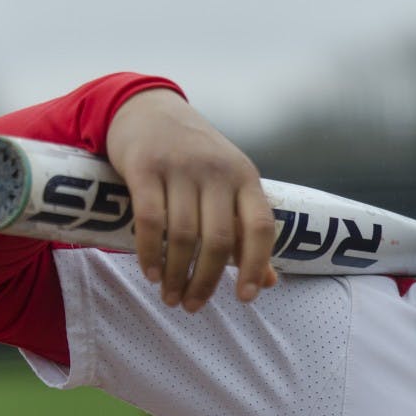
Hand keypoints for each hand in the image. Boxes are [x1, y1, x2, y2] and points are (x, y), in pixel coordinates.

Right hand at [105, 89, 277, 311]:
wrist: (148, 108)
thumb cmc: (196, 159)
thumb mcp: (230, 187)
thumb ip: (247, 232)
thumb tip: (271, 282)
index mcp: (246, 178)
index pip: (261, 227)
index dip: (257, 265)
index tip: (246, 298)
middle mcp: (217, 171)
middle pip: (219, 240)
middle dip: (206, 281)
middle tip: (192, 306)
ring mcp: (180, 167)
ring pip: (183, 235)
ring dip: (176, 274)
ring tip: (171, 297)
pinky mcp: (144, 167)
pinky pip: (149, 221)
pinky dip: (150, 253)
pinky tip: (152, 274)